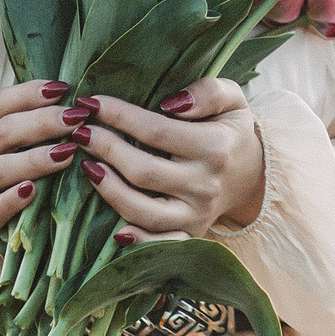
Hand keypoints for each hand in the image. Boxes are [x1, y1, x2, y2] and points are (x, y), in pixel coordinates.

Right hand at [0, 78, 86, 314]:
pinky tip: (33, 191)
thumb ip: (44, 129)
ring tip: (67, 153)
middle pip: (4, 131)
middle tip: (77, 119)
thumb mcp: (28, 152)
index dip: (28, 92)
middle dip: (42, 122)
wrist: (1, 239)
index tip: (63, 88)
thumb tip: (85, 101)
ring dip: (35, 158)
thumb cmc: (25, 184)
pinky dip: (12, 199)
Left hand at [75, 80, 266, 246]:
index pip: (156, 130)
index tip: (92, 103)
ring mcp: (196, 215)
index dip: (120, 116)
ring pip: (142, 211)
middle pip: (143, 171)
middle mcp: (205, 185)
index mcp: (215, 148)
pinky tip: (113, 229)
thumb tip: (172, 103)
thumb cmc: (231, 131)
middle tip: (80, 131)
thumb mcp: (232, 99)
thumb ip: (208, 92)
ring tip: (87, 166)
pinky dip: (136, 240)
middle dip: (105, 148)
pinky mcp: (189, 235)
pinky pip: (158, 243)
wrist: (253, 176)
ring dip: (108, 189)